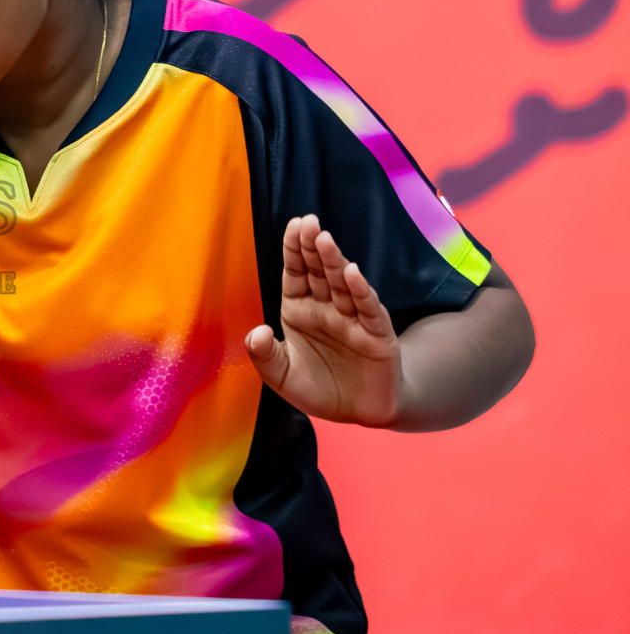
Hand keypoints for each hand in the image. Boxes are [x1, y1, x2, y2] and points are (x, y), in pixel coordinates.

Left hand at [244, 214, 403, 426]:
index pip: (296, 272)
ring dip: (334, 261)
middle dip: (312, 246)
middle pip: (319, 271)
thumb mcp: (281, 376)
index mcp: (300, 309)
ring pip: (343, 284)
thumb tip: (256, 332)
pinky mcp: (376, 336)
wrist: (359, 412)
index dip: (294, 249)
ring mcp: (352, 319)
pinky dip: (361, 291)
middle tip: (308, 221)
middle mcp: (326, 308)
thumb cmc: (319, 388)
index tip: (293, 225)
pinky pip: (367, 310)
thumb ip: (264, 356)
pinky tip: (353, 274)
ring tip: (324, 240)